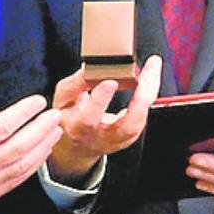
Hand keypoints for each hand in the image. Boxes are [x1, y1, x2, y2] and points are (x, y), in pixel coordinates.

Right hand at [0, 75, 62, 213]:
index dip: (23, 113)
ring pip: (23, 164)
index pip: (1, 128)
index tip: (36, 102)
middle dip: (40, 128)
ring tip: (55, 130)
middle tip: (54, 114)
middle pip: (19, 146)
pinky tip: (42, 153)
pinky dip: (34, 165)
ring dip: (42, 146)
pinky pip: (18, 179)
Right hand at [47, 55, 162, 182]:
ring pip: (139, 122)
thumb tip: (90, 67)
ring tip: (152, 68)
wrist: (77, 146)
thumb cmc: (69, 119)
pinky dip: (149, 95)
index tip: (110, 81)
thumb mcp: (61, 100)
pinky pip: (143, 116)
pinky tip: (150, 77)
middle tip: (148, 72)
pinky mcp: (130, 136)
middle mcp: (101, 138)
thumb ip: (74, 84)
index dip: (100, 100)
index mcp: (78, 128)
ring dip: (149, 93)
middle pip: (127, 126)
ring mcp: (118, 140)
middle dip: (141, 98)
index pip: (89, 119)